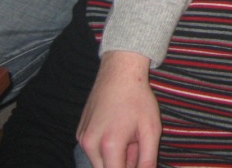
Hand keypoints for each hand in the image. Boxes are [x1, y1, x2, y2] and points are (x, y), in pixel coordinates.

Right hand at [77, 51, 160, 167]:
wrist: (119, 73)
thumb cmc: (138, 99)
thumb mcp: (151, 129)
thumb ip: (147, 159)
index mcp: (109, 145)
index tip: (137, 159)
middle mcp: (90, 145)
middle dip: (122, 165)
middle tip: (135, 145)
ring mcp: (82, 139)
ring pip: (99, 163)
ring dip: (114, 158)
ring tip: (128, 136)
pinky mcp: (80, 133)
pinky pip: (93, 151)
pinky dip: (105, 149)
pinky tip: (117, 130)